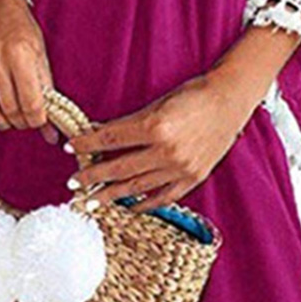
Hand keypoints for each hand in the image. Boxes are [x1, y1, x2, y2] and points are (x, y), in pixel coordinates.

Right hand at [0, 0, 57, 144]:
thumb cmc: (20, 29)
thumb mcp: (40, 56)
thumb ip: (46, 93)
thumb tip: (51, 133)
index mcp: (19, 52)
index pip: (31, 103)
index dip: (38, 120)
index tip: (40, 122)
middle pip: (9, 109)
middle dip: (21, 122)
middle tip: (25, 120)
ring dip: (1, 123)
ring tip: (9, 119)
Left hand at [62, 70, 257, 212]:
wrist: (229, 100)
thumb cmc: (192, 95)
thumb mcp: (157, 104)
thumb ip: (129, 123)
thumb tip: (100, 136)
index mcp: (155, 126)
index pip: (109, 139)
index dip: (86, 144)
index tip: (70, 148)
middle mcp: (166, 151)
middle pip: (118, 168)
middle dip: (91, 177)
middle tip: (73, 183)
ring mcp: (180, 168)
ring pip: (136, 187)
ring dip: (110, 194)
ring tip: (92, 200)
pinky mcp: (193, 178)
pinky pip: (163, 197)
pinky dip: (144, 203)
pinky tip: (128, 206)